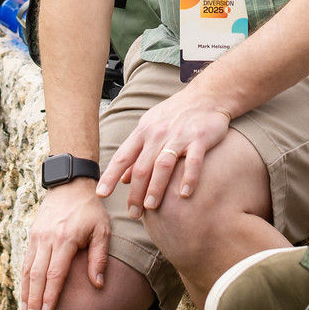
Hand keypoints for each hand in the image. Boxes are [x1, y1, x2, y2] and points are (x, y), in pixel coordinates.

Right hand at [20, 182, 112, 309]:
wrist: (70, 184)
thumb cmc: (90, 209)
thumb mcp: (102, 230)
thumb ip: (99, 257)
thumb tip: (98, 284)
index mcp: (65, 238)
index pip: (55, 272)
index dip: (51, 294)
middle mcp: (47, 238)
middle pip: (38, 275)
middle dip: (35, 299)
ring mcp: (37, 236)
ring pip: (27, 269)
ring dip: (26, 292)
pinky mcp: (32, 234)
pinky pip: (25, 260)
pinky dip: (24, 279)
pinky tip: (25, 293)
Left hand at [96, 89, 233, 216]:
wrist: (207, 96)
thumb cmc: (175, 114)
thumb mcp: (150, 127)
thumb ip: (137, 152)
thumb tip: (123, 179)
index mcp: (144, 132)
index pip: (122, 157)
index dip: (110, 176)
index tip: (101, 194)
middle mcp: (158, 134)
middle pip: (141, 167)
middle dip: (135, 192)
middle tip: (133, 214)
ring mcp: (179, 136)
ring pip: (163, 165)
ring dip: (155, 188)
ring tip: (150, 207)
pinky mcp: (199, 139)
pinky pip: (192, 161)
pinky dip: (188, 178)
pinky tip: (184, 194)